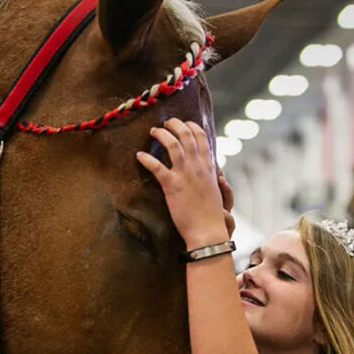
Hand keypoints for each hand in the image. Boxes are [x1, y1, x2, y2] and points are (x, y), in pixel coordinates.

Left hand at [136, 119, 232, 248]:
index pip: (202, 137)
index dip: (191, 126)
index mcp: (209, 166)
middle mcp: (198, 166)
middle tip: (165, 122)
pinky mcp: (172, 186)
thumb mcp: (214, 189)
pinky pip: (157, 166)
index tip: (183, 123)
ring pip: (172, 145)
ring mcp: (185, 175)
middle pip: (186, 135)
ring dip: (161, 134)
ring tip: (153, 131)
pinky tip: (139, 155)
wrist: (207, 230)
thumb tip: (210, 166)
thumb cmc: (211, 214)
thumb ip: (210, 175)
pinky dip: (146, 159)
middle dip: (174, 124)